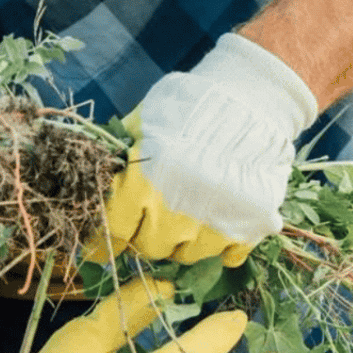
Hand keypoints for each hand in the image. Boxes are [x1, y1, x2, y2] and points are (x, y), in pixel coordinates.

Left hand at [90, 33, 317, 266]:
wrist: (253, 96)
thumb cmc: (191, 104)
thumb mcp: (144, 121)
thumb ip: (121, 155)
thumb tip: (98, 183)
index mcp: (144, 184)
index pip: (116, 231)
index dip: (109, 236)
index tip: (106, 240)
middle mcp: (176, 212)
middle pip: (150, 247)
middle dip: (147, 234)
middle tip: (153, 217)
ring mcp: (216, 223)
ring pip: (187, 255)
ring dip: (182, 241)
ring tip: (187, 216)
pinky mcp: (251, 226)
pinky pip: (229, 256)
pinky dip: (222, 247)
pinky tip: (219, 226)